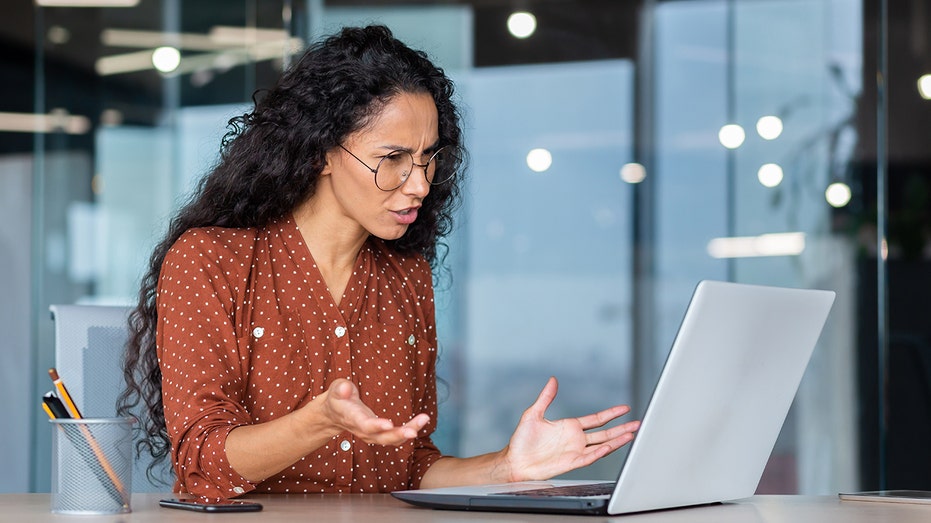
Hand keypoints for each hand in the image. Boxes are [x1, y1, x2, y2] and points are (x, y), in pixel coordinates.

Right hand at [319, 378, 429, 445]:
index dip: (376, 425)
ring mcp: (372, 434)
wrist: (334, 414)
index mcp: (352, 418)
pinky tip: (421, 421)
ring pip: (391, 439)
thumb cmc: (338, 398)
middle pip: (381, 437)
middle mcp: (363, 430)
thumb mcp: (335, 389)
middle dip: (397, 435)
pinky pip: (395, 436)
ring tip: (424, 419)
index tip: (389, 424)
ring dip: (408, 432)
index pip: (364, 424)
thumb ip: (340, 388)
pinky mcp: (379, 433)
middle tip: (413, 432)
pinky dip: (409, 430)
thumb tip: (346, 387)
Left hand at [501, 376, 639, 481]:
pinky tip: (610, 446)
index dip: (611, 414)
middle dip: (621, 428)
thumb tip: (552, 380)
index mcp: (570, 427)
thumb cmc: (522, 441)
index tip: (625, 409)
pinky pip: (590, 457)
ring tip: (632, 434)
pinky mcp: (571, 462)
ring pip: (602, 445)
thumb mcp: (533, 414)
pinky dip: (601, 452)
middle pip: (605, 433)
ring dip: (617, 440)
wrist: (515, 460)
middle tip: (637, 423)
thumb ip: (546, 398)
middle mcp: (576, 439)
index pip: (596, 419)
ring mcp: (575, 451)